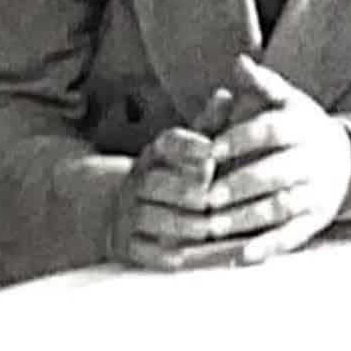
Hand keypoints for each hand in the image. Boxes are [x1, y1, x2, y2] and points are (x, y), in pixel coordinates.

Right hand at [106, 88, 233, 269]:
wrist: (122, 210)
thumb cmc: (176, 174)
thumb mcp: (191, 147)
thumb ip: (211, 125)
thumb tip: (227, 93)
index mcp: (157, 152)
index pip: (170, 142)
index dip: (190, 147)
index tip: (213, 153)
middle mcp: (139, 180)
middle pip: (161, 184)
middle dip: (191, 193)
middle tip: (218, 200)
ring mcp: (129, 213)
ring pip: (155, 218)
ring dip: (186, 226)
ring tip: (213, 229)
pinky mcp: (127, 245)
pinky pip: (146, 251)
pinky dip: (169, 256)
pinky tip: (192, 257)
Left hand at [202, 55, 350, 265]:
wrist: (346, 160)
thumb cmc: (302, 128)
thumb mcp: (287, 101)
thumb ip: (262, 85)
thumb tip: (241, 63)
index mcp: (303, 126)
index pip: (272, 131)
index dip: (241, 140)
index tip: (209, 150)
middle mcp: (314, 159)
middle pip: (276, 173)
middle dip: (239, 185)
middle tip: (205, 196)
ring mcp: (316, 192)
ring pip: (281, 207)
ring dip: (246, 219)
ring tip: (212, 227)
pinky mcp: (316, 220)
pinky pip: (293, 235)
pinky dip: (269, 246)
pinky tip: (242, 256)